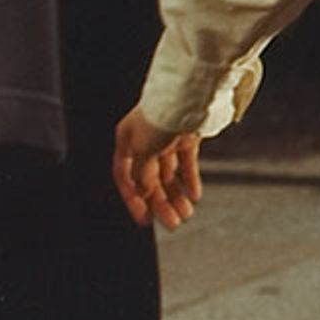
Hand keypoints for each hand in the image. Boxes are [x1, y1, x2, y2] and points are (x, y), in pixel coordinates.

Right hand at [115, 107, 204, 230]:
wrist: (188, 96)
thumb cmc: (159, 118)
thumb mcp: (143, 151)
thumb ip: (142, 174)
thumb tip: (143, 190)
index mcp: (126, 140)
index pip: (125, 176)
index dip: (133, 200)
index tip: (144, 219)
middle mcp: (145, 139)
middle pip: (150, 178)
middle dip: (161, 203)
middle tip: (173, 223)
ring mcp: (167, 137)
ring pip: (170, 173)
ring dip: (177, 195)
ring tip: (186, 214)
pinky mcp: (187, 135)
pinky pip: (187, 163)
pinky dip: (190, 180)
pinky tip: (194, 196)